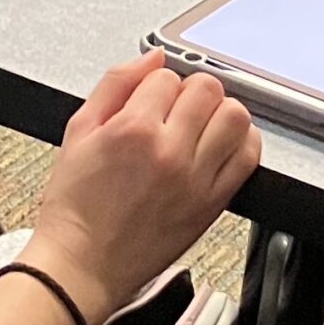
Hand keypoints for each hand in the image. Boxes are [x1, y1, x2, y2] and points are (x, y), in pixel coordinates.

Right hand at [22, 52, 260, 324]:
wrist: (82, 266)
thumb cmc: (75, 207)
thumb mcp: (78, 132)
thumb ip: (114, 84)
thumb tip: (150, 58)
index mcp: (133, 130)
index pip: (166, 75)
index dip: (154, 85)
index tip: (147, 101)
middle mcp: (169, 152)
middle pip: (207, 89)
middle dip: (189, 92)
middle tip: (174, 110)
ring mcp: (195, 179)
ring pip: (235, 116)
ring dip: (219, 112)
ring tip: (199, 125)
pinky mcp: (212, 203)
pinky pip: (248, 157)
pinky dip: (241, 142)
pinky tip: (219, 145)